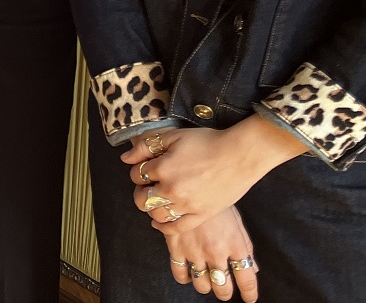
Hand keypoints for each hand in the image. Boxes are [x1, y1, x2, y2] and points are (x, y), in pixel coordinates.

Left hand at [125, 118, 303, 231]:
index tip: (146, 168)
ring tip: (157, 200)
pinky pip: (176, 228)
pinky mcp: (201, 216)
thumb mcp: (173, 136)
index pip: (136, 175)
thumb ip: (146, 146)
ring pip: (156, 215)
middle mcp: (172, 190)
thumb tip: (126, 158)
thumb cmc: (207, 142)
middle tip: (148, 186)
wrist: (239, 156)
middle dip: (140, 192)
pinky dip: (164, 227)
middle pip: (142, 199)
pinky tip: (161, 222)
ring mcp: (187, 205)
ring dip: (152, 208)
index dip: (138, 170)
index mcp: (163, 168)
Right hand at [161, 206, 259, 300]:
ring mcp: (195, 250)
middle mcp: (216, 251)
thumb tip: (254, 268)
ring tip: (206, 277)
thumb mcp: (236, 219)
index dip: (249, 293)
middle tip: (224, 289)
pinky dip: (185, 277)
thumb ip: (245, 246)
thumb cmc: (216, 197)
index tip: (249, 298)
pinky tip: (189, 271)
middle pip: (223, 288)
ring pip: (202, 285)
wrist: (187, 179)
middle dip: (225, 292)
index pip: (247, 279)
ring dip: (206, 285)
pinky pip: (180, 274)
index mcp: (235, 244)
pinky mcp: (176, 246)